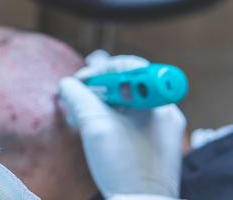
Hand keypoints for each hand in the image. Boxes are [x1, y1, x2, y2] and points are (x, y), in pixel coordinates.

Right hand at [59, 51, 185, 198]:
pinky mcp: (153, 147)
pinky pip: (131, 122)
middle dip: (99, 87)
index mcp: (159, 103)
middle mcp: (165, 113)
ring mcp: (161, 131)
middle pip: (129, 85)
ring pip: (127, 104)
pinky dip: (110, 119)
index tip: (82, 80)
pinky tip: (93, 128)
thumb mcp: (95, 124)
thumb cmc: (123, 165)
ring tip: (80, 113)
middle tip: (78, 94)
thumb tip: (67, 84)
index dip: (104, 69)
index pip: (132, 68)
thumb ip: (78, 96)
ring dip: (101, 103)